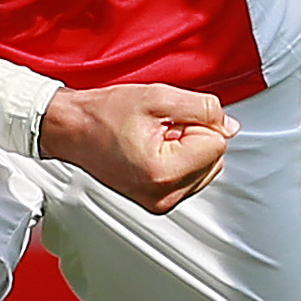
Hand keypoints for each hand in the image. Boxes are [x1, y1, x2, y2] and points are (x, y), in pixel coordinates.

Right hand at [42, 81, 229, 214]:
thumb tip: (229, 124)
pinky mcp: (157, 203)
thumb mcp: (158, 97)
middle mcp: (163, 196)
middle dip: (195, 138)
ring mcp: (159, 203)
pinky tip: (153, 150)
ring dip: (188, 150)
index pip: (217, 144)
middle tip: (161, 128)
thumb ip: (203, 108)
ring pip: (205, 170)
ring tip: (155, 139)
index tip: (170, 120)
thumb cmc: (102, 115)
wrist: (71, 129)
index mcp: (163, 173)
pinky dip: (179, 161)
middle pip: (214, 160)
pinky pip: (189, 179)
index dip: (198, 123)